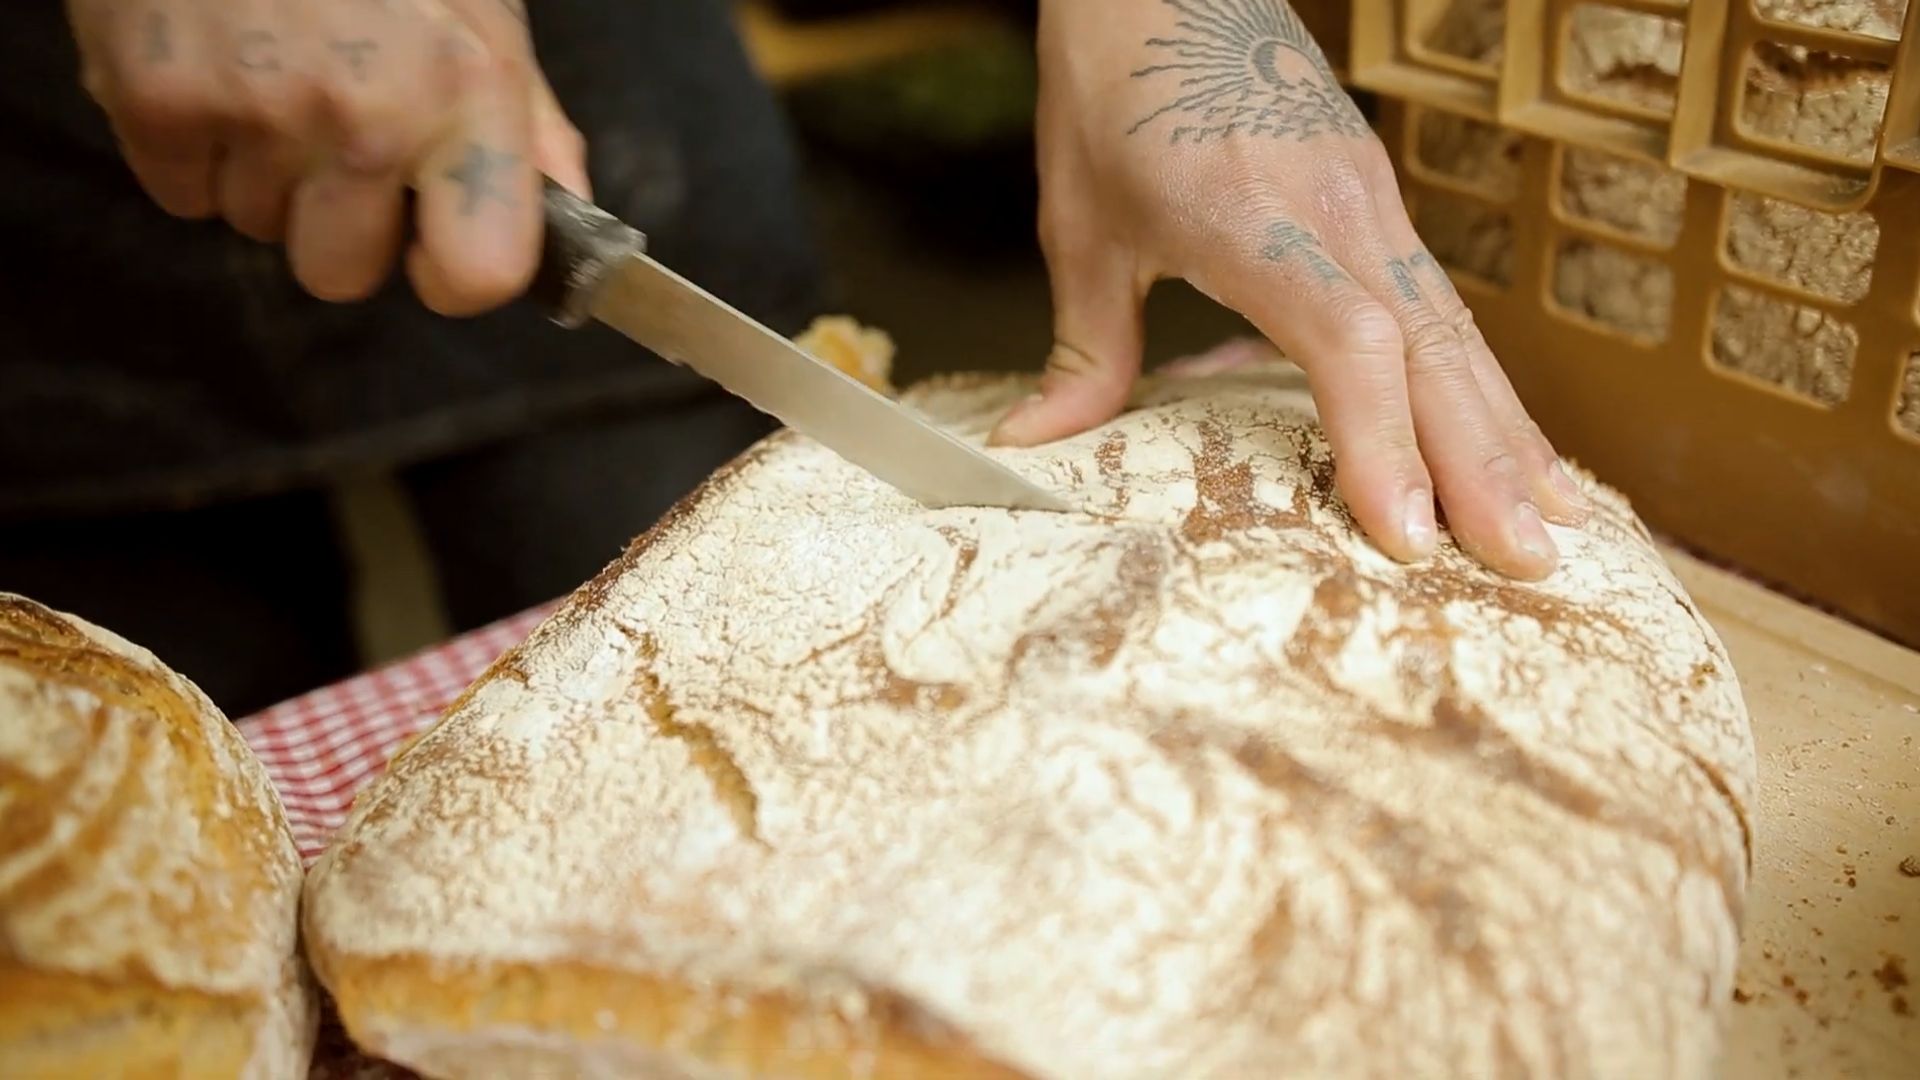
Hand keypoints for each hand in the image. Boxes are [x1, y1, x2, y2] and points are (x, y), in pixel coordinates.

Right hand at [64, 0, 590, 314]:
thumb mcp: (483, 18)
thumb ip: (530, 132)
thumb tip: (573, 224)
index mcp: (468, 96)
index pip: (479, 275)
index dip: (448, 274)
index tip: (428, 243)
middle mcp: (370, 116)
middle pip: (340, 275)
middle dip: (333, 223)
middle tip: (329, 133)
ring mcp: (260, 110)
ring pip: (257, 229)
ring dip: (263, 172)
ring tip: (271, 73)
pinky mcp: (160, 98)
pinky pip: (181, 194)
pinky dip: (190, 146)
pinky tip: (216, 68)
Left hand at [999, 0, 1589, 579]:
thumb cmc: (1115, 89)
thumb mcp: (1082, 228)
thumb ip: (1082, 348)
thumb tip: (1035, 443)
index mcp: (1260, 220)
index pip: (1348, 340)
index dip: (1383, 439)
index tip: (1410, 532)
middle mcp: (1340, 210)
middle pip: (1431, 350)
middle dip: (1483, 464)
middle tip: (1532, 567)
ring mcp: (1373, 201)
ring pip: (1457, 329)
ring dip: (1506, 429)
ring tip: (1559, 523)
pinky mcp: (1381, 197)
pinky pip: (1447, 303)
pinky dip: (1484, 381)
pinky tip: (1515, 437)